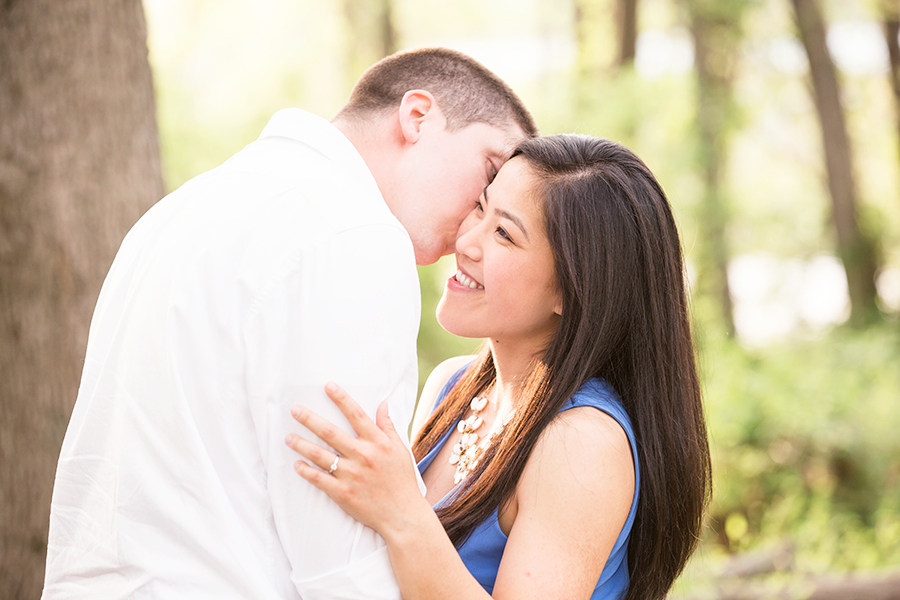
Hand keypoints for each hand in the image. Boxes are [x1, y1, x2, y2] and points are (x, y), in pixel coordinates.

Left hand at [285, 383, 426, 534]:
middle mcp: (363, 455)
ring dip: (301, 445)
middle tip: (294, 410)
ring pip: (320, 455)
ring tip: (288, 437)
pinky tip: (296, 465)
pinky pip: (319, 479)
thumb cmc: (402, 481)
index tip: (327, 386)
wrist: (402, 515)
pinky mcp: (343, 493)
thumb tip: (383, 404)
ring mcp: (351, 475)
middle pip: (330, 432)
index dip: (341, 398)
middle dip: (310, 419)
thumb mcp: (400, 449)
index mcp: (377, 442)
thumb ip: (388, 427)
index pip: (356, 414)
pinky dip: (306, 471)